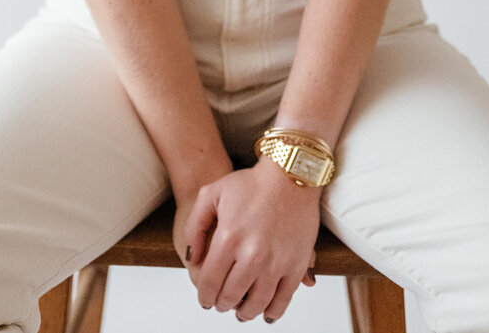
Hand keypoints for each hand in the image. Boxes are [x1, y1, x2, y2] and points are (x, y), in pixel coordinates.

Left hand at [183, 156, 320, 321]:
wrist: (290, 175)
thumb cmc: (251, 182)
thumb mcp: (211, 194)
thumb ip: (194, 227)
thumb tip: (192, 259)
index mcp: (228, 238)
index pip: (209, 283)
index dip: (204, 297)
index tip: (205, 300)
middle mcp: (252, 254)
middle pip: (230, 297)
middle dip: (221, 304)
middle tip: (220, 303)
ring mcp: (276, 262)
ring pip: (256, 305)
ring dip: (245, 312)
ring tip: (240, 310)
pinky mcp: (296, 266)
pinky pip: (283, 301)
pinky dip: (272, 312)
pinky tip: (265, 313)